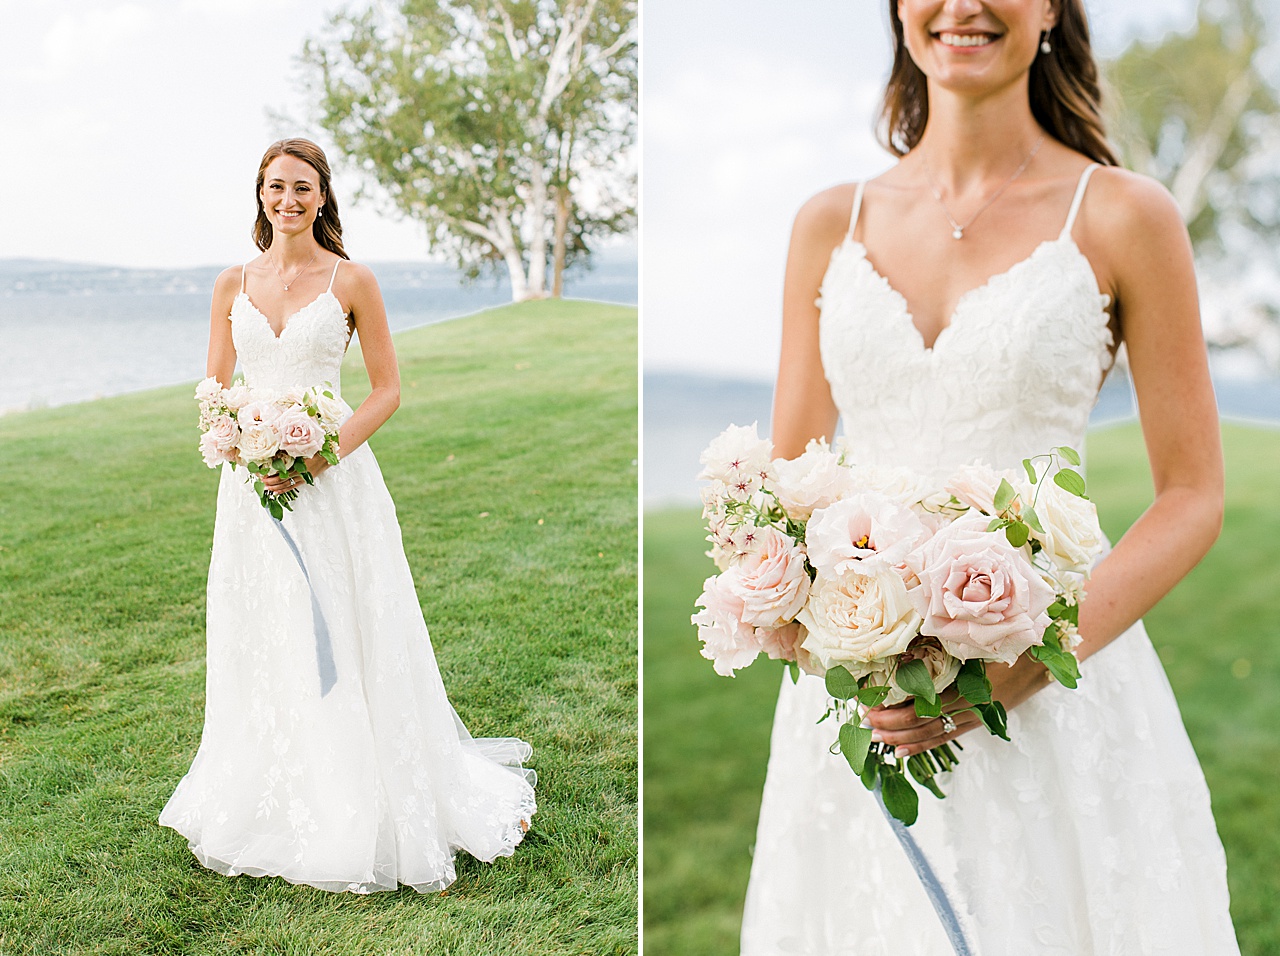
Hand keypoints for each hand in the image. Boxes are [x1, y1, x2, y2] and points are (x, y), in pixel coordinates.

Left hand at [260, 453, 331, 495]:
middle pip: (284, 481)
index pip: (282, 475)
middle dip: (272, 483)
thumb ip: (291, 452)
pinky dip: (285, 489)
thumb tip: (277, 452)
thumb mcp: (303, 449)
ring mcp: (304, 478)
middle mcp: (301, 474)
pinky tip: (278, 491)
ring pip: (288, 485)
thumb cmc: (317, 449)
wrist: (330, 454)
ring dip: (277, 488)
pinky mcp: (307, 479)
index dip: (272, 477)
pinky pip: (294, 486)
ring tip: (269, 489)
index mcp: (299, 467)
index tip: (263, 476)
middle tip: (263, 484)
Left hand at [864, 654, 1053, 757]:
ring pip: (933, 734)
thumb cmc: (1008, 641)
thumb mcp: (975, 641)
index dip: (892, 710)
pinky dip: (923, 744)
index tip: (867, 704)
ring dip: (902, 738)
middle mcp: (971, 706)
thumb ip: (944, 647)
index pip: (921, 706)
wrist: (1046, 658)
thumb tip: (902, 650)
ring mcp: (976, 716)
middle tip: (864, 723)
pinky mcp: (980, 720)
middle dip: (891, 725)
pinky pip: (947, 736)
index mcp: (967, 686)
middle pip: (923, 723)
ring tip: (876, 739)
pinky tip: (903, 749)